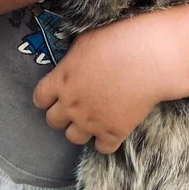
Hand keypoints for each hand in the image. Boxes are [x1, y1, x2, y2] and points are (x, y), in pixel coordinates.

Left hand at [33, 21, 161, 153]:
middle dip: (62, 113)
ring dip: (80, 129)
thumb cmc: (117, 40)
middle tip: (75, 105)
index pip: (39, 99)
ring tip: (92, 117)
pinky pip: (102, 148)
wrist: (149, 58)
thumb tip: (69, 61)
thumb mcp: (85, 41)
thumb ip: (72, 57)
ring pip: (73, 137)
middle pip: (53, 121)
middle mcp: (71, 104)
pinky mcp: (114, 132)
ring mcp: (91, 121)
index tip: (55, 95)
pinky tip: (111, 128)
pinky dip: (105, 140)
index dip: (46, 97)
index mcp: (61, 80)